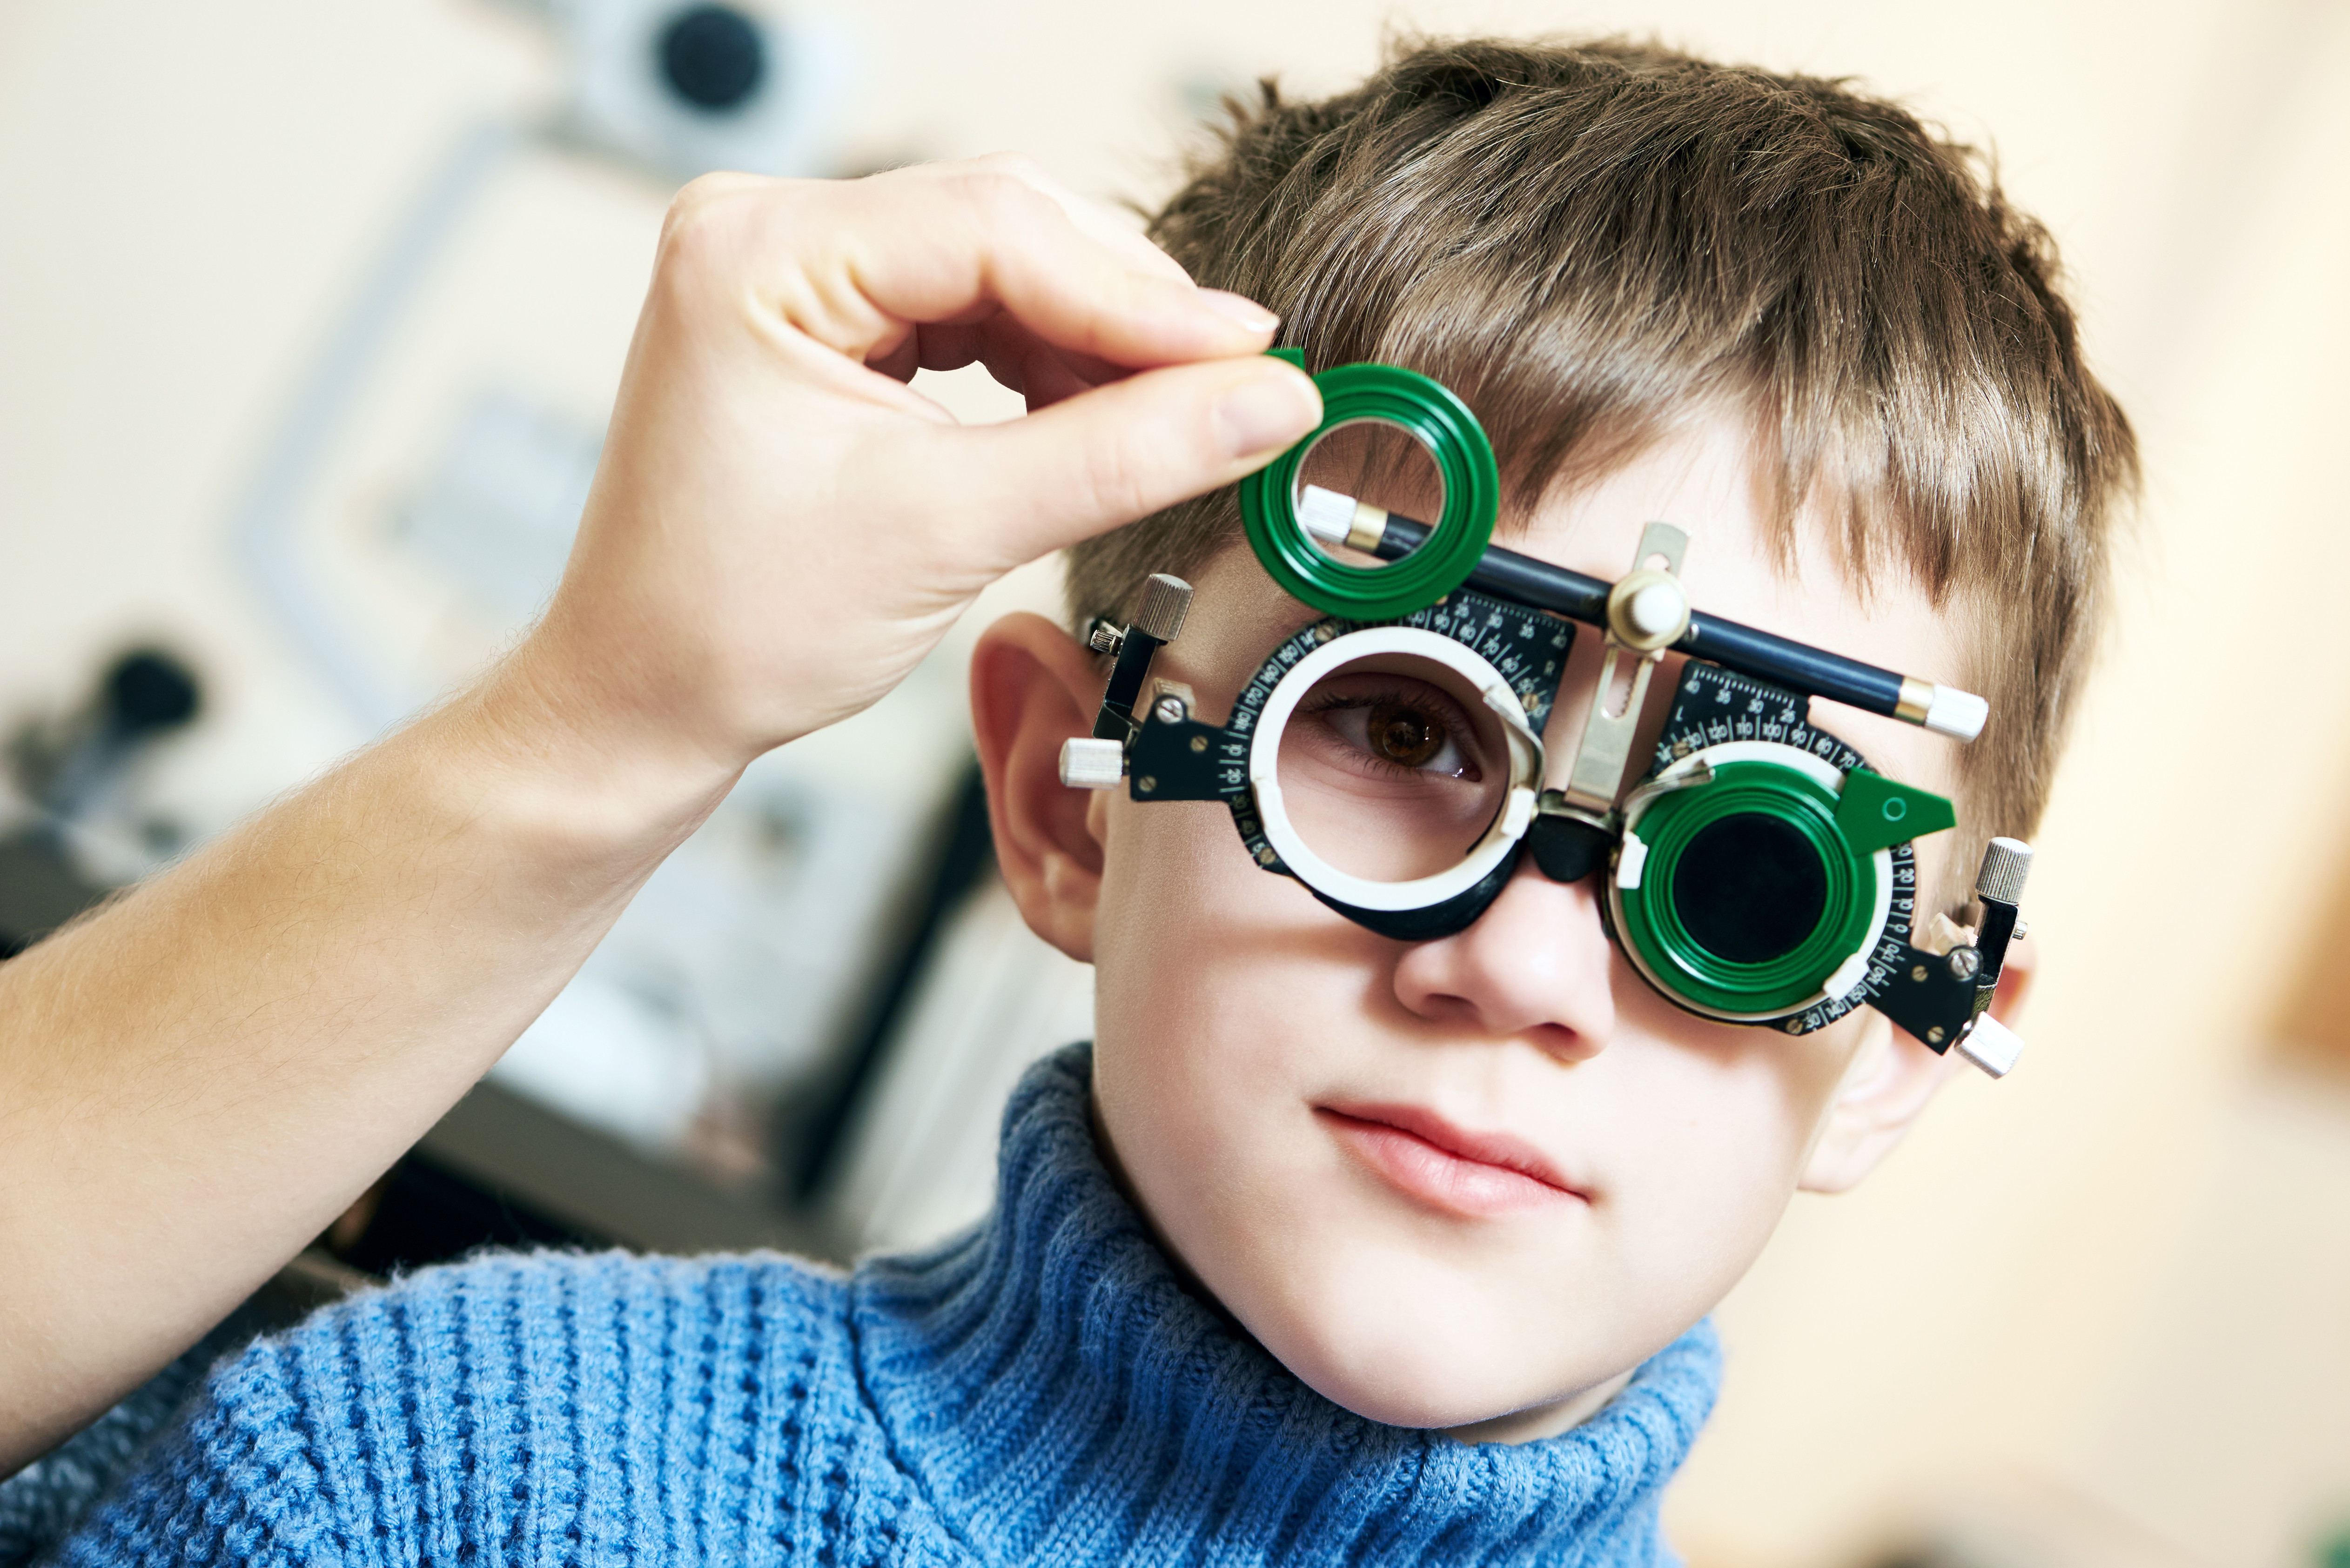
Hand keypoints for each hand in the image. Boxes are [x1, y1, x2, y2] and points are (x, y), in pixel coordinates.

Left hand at [516, 154, 1321, 781]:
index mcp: (757, 252)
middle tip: (1237, 383)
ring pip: (1000, 262)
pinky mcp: (824, 318)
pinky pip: (969, 306)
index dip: (1138, 293)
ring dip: (1096, 337)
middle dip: (1126, 309)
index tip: (1247, 353)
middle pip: (1004, 223)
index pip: (993, 226)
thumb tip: (1265, 404)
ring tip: (1179, 412)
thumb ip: (1118, 457)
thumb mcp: (947, 532)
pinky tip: (1101, 415)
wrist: (644, 697)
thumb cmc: (732, 626)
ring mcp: (794, 271)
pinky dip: (1046, 359)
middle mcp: (766, 233)